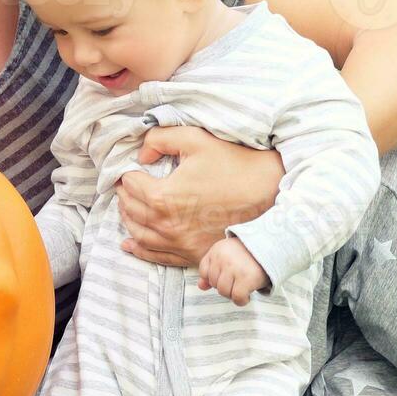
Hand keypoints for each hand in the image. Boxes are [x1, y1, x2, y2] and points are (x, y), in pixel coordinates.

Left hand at [116, 126, 283, 266]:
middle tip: (125, 185)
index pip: (130, 185)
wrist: (272, 193)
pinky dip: (140, 250)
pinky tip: (130, 244)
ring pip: (140, 235)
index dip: (126, 174)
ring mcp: (179, 244)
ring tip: (126, 208)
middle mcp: (166, 225)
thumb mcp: (197, 139)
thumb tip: (142, 155)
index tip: (128, 169)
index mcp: (163, 197)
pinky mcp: (193, 254)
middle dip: (124, 196)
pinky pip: (158, 256)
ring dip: (128, 220)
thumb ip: (160, 138)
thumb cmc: (236, 164)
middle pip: (132, 210)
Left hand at [198, 237, 269, 304]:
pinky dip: (241, 300)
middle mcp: (223, 258)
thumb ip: (212, 269)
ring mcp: (234, 268)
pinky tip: (247, 295)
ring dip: (233, 294)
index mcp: (216, 250)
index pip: (204, 272)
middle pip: (214, 283)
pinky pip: (237, 297)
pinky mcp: (247, 278)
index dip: (214, 277)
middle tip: (238, 281)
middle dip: (225, 286)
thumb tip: (201, 286)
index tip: (227, 275)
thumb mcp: (227, 256)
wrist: (273, 246)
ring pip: (224, 292)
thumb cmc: (248, 254)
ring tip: (243, 286)